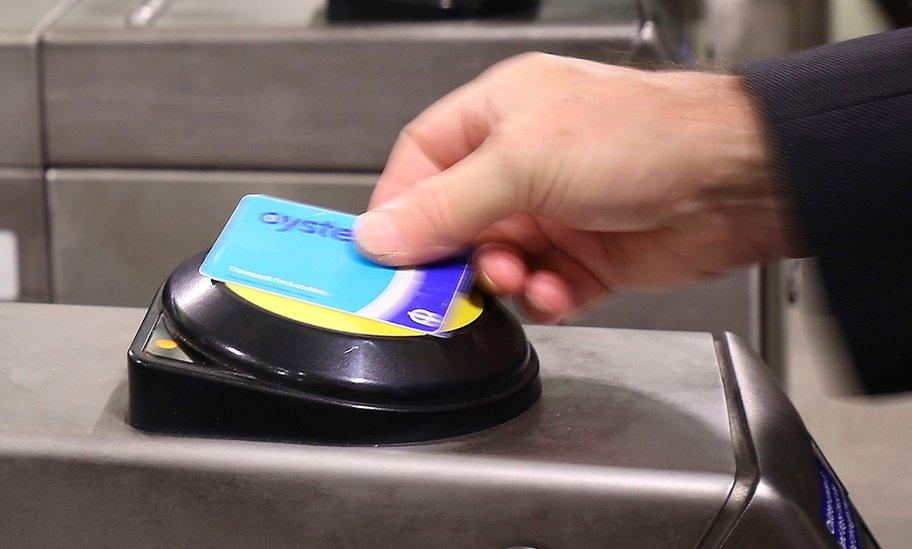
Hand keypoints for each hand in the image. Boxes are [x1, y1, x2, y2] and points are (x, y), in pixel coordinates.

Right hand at [354, 53, 787, 322]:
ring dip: (502, 278)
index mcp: (501, 114)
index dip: (399, 205)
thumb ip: (445, 205)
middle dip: (453, 253)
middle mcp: (526, 160)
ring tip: (517, 277)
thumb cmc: (644, 136)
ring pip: (498, 260)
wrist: (735, 181)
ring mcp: (557, 209)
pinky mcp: (587, 254)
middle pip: (457, 218)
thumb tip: (381, 233)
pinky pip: (542, 288)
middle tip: (442, 282)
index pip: (423, 160)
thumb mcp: (522, 163)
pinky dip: (543, 297)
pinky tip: (556, 290)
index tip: (382, 249)